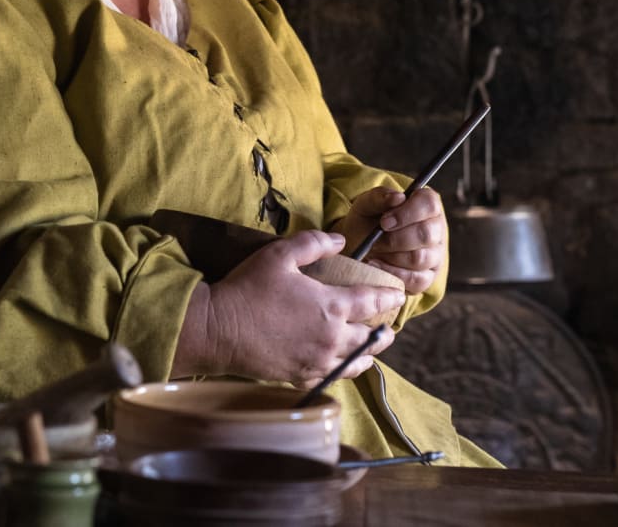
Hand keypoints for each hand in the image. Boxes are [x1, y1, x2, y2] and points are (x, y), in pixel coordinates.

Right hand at [173, 231, 402, 387]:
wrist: (218, 329)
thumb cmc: (249, 287)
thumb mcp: (280, 254)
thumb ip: (314, 244)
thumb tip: (341, 241)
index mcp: (331, 306)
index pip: (371, 302)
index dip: (388, 297)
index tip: (399, 294)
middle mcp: (330, 338)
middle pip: (370, 339)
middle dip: (383, 331)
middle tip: (388, 326)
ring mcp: (316, 361)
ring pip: (355, 363)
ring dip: (367, 354)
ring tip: (371, 350)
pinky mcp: (299, 376)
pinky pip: (332, 377)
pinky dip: (342, 370)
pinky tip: (340, 365)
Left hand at [338, 186, 446, 294]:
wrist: (360, 245)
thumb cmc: (368, 220)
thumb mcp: (367, 204)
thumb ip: (380, 197)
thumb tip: (397, 197)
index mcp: (427, 204)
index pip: (429, 204)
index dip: (407, 213)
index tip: (384, 222)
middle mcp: (436, 229)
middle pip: (426, 234)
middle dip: (395, 239)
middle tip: (375, 240)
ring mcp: (435, 255)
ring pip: (420, 258)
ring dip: (392, 256)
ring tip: (375, 250)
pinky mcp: (428, 277)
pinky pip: (416, 280)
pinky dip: (392, 273)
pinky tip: (376, 264)